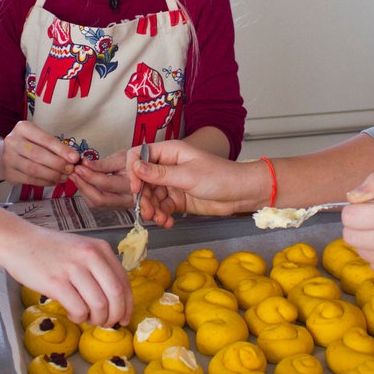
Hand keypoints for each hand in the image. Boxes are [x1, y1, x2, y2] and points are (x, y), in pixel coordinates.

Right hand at [1, 121, 78, 186]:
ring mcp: (8, 158)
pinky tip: (54, 181)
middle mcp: (12, 142)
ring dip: (52, 175)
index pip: (45, 139)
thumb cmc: (30, 143)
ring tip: (64, 177)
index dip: (61, 150)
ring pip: (34, 169)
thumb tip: (73, 158)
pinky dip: (45, 182)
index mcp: (23, 128)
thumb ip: (54, 146)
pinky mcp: (9, 173)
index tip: (75, 158)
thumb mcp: (39, 138)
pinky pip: (30, 180)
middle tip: (70, 169)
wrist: (8, 154)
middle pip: (38, 155)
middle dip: (57, 164)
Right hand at [5, 224, 132, 326]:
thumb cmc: (51, 249)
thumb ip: (99, 267)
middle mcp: (90, 256)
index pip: (124, 281)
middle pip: (116, 294)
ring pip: (99, 305)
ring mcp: (73, 269)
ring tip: (87, 318)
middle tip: (107, 323)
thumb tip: (116, 299)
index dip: (127, 304)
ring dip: (96, 319)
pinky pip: (78, 309)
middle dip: (115, 315)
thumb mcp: (81, 249)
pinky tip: (72, 313)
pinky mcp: (56, 282)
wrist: (19, 242)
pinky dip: (79, 318)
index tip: (125, 317)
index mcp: (100, 248)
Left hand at [72, 150, 133, 208]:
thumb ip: (103, 164)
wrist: (145, 170)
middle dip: (83, 186)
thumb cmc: (135, 161)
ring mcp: (121, 206)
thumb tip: (85, 163)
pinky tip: (83, 182)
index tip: (79, 166)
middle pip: (100, 199)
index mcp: (133, 185)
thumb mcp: (123, 157)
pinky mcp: (115, 206)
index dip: (90, 175)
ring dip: (83, 190)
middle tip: (74, 172)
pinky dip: (87, 193)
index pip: (106, 183)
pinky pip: (98, 204)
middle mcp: (128, 200)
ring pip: (97, 204)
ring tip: (76, 175)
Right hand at [126, 140, 249, 226]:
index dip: (133, 171)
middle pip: (142, 180)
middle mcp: (167, 166)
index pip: (139, 155)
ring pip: (151, 196)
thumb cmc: (220, 176)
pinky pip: (162, 207)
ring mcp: (172, 183)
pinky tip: (167, 222)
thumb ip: (160, 173)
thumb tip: (136, 167)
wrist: (241, 194)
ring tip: (160, 220)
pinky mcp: (177, 199)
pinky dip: (162, 215)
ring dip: (152, 209)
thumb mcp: (188, 175)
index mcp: (169, 152)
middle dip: (143, 197)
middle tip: (148, 212)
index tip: (135, 189)